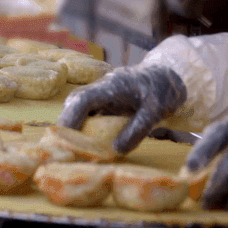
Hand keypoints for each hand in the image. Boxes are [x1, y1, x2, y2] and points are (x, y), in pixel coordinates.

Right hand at [57, 65, 186, 153]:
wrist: (168, 76)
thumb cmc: (162, 91)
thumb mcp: (155, 112)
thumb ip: (137, 130)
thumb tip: (116, 150)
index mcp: (113, 86)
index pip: (84, 99)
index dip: (70, 117)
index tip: (62, 136)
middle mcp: (103, 87)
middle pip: (75, 101)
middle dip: (65, 122)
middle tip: (59, 146)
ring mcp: (103, 93)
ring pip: (80, 106)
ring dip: (72, 124)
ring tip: (68, 147)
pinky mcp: (106, 100)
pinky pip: (89, 111)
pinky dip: (84, 126)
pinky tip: (85, 142)